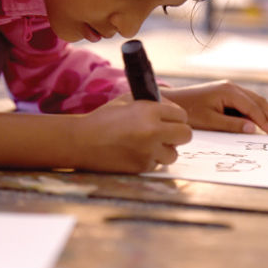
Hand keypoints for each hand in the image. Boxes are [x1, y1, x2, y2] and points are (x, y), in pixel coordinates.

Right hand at [75, 94, 191, 173]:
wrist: (82, 141)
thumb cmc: (103, 118)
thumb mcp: (126, 100)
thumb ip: (151, 102)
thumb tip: (170, 107)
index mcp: (149, 111)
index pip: (181, 115)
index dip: (175, 116)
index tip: (168, 118)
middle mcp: (153, 132)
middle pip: (186, 134)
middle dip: (178, 133)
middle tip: (166, 132)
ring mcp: (148, 152)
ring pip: (173, 153)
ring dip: (165, 149)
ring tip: (149, 143)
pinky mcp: (142, 167)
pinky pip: (157, 164)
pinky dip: (150, 158)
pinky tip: (135, 151)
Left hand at [160, 80, 267, 134]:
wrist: (171, 101)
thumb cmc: (188, 111)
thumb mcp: (209, 122)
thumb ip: (231, 125)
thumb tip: (254, 128)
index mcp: (228, 91)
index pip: (253, 108)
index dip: (267, 122)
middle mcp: (230, 86)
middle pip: (258, 101)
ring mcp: (228, 88)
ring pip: (254, 101)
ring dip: (266, 114)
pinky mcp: (224, 93)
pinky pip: (244, 102)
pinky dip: (254, 112)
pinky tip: (261, 122)